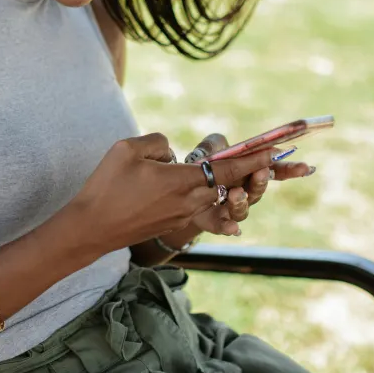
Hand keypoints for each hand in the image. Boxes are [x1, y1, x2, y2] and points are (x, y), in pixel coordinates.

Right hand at [65, 133, 276, 251]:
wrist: (92, 228)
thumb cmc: (106, 186)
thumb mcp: (128, 149)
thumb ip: (159, 143)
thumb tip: (173, 154)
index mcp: (183, 181)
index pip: (228, 169)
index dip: (253, 160)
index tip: (276, 152)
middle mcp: (190, 201)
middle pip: (230, 185)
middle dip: (253, 174)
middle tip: (282, 163)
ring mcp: (182, 216)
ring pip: (215, 197)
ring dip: (230, 187)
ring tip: (246, 178)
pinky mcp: (172, 224)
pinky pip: (199, 209)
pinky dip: (208, 202)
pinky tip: (206, 204)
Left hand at [184, 134, 314, 232]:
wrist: (181, 187)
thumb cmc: (202, 165)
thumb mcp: (209, 149)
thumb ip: (216, 144)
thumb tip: (226, 146)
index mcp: (249, 171)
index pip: (274, 171)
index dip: (290, 170)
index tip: (306, 168)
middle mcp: (245, 192)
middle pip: (259, 189)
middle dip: (262, 181)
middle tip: (262, 171)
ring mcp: (231, 208)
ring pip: (243, 209)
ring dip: (242, 201)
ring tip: (236, 193)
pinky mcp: (214, 221)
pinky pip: (223, 226)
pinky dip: (229, 228)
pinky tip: (233, 229)